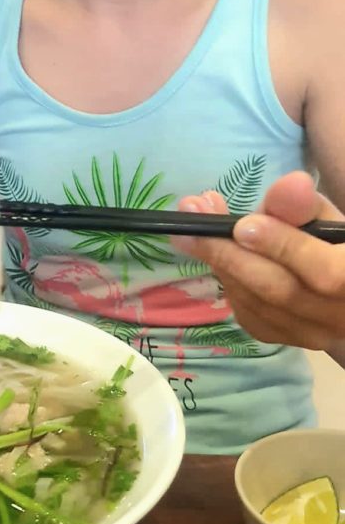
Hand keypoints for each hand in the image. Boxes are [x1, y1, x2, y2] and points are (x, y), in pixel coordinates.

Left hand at [177, 170, 344, 351]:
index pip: (325, 273)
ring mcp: (315, 336)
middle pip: (280, 292)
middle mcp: (340, 318)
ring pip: (258, 305)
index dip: (282, 247)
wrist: (340, 292)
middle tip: (194, 214)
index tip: (242, 224)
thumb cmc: (335, 243)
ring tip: (193, 226)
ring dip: (220, 263)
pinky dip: (229, 282)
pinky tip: (215, 254)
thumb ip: (306, 206)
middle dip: (230, 252)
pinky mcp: (288, 340)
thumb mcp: (327, 219)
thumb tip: (291, 183)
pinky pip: (250, 315)